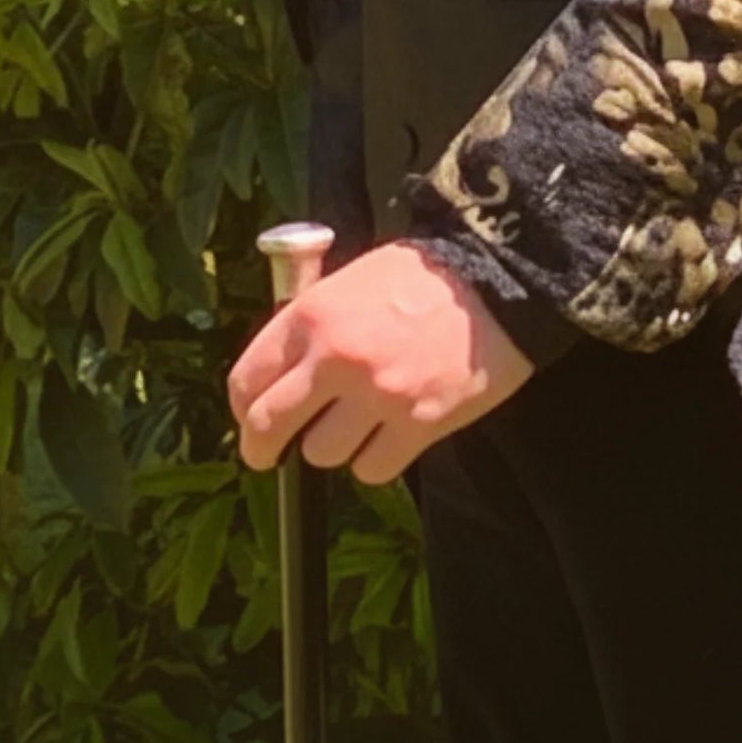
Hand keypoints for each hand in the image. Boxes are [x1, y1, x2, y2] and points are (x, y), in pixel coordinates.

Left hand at [227, 238, 533, 484]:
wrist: (499, 277)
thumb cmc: (424, 273)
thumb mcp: (352, 278)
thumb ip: (313, 323)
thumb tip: (283, 373)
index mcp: (313, 315)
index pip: (247, 380)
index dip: (243, 407)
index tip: (250, 416)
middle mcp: (337, 358)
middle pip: (269, 426)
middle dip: (262, 447)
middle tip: (268, 454)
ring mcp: (378, 395)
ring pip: (321, 454)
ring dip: (333, 445)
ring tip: (356, 424)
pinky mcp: (418, 424)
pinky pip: (371, 469)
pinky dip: (375, 459)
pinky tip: (389, 434)